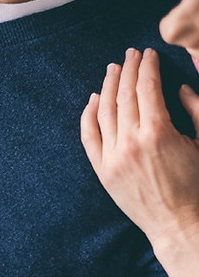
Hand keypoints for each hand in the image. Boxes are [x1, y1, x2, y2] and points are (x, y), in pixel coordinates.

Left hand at [81, 48, 198, 251]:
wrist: (176, 222)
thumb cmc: (195, 183)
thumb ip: (195, 109)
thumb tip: (178, 88)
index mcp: (158, 131)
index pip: (146, 87)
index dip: (146, 66)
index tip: (148, 54)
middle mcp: (130, 142)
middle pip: (123, 95)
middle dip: (127, 69)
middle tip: (129, 54)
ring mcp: (113, 158)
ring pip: (104, 113)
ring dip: (107, 87)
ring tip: (112, 70)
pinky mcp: (102, 172)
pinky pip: (89, 138)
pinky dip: (88, 116)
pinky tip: (92, 100)